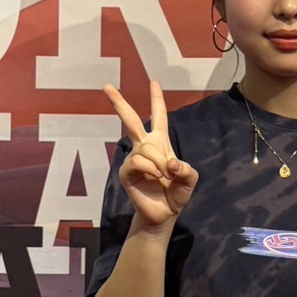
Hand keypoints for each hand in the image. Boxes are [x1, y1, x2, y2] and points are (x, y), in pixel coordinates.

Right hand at [103, 80, 197, 228]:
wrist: (164, 214)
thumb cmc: (176, 194)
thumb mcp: (190, 179)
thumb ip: (187, 169)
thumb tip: (169, 164)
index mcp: (160, 143)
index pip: (159, 117)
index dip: (157, 100)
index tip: (154, 82)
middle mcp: (144, 147)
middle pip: (130, 120)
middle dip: (118, 103)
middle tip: (106, 86)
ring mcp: (134, 159)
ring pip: (144, 148)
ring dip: (158, 162)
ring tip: (163, 176)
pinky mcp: (126, 172)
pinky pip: (137, 161)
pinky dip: (150, 168)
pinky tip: (155, 177)